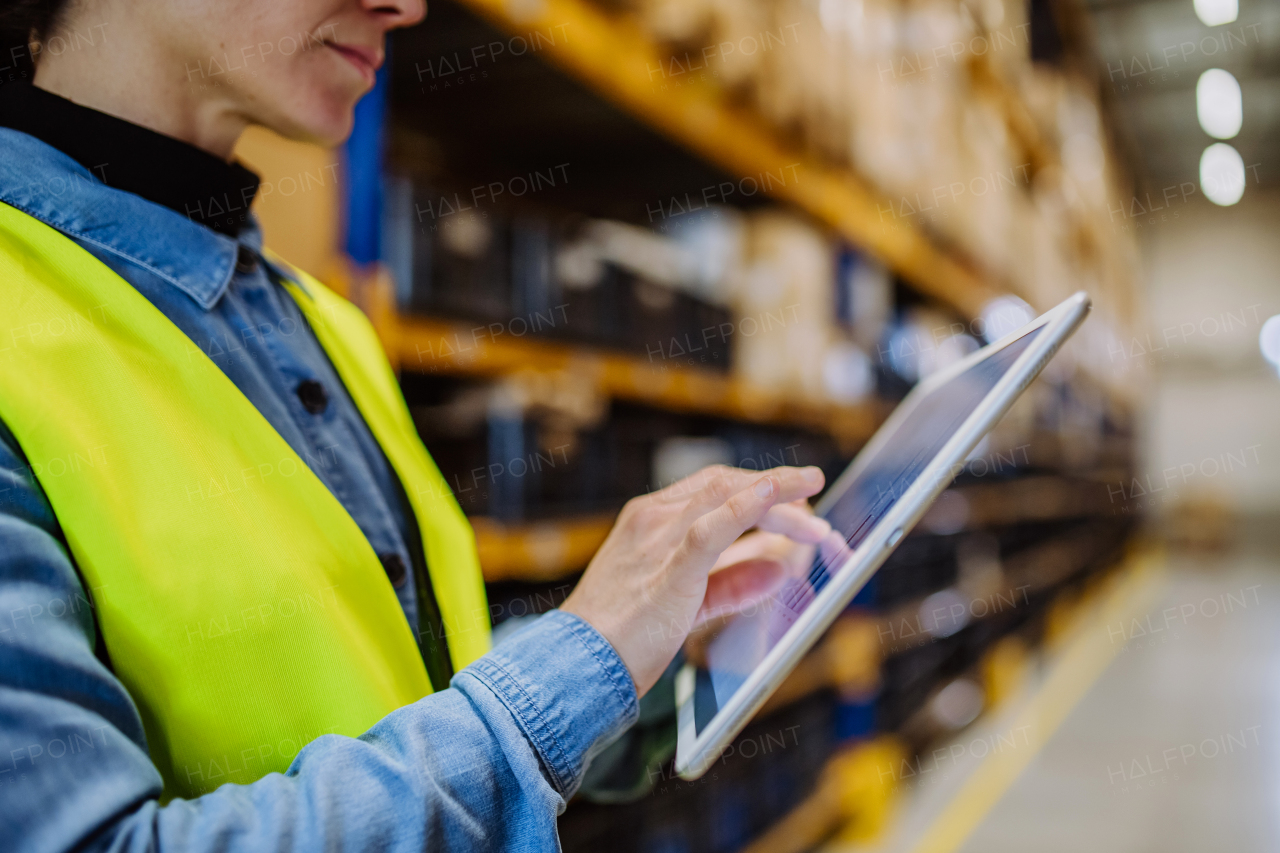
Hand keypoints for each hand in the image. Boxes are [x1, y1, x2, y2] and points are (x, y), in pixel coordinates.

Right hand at [561, 465, 825, 696]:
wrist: (577, 663)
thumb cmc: (622, 637)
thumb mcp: (686, 604)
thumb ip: (732, 584)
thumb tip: (779, 570)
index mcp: (647, 520)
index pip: (711, 488)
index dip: (756, 486)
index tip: (792, 492)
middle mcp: (651, 518)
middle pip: (724, 484)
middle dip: (775, 487)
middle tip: (814, 493)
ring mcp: (657, 539)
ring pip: (724, 495)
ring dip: (776, 495)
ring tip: (813, 500)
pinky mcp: (669, 570)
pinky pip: (712, 528)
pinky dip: (746, 507)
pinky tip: (774, 495)